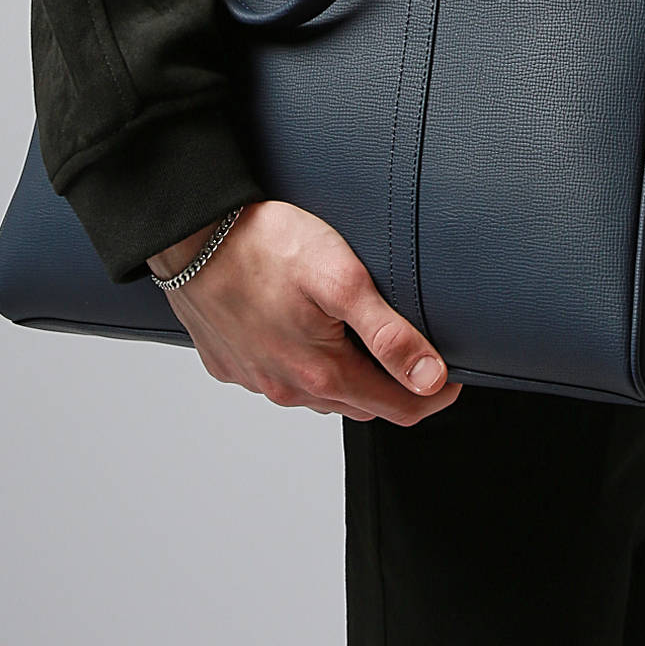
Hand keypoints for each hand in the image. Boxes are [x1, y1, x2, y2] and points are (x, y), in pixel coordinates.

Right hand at [145, 200, 462, 424]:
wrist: (191, 236)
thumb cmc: (266, 245)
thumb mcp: (343, 278)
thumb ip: (389, 333)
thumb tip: (431, 377)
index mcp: (322, 374)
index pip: (399, 409)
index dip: (435, 395)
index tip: (454, 374)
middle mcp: (287, 389)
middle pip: (361, 403)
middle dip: (393, 383)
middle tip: (412, 347)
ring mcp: (256, 380)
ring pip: (319, 394)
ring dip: (345, 374)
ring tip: (359, 335)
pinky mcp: (231, 364)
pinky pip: (279, 377)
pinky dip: (301, 363)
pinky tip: (303, 328)